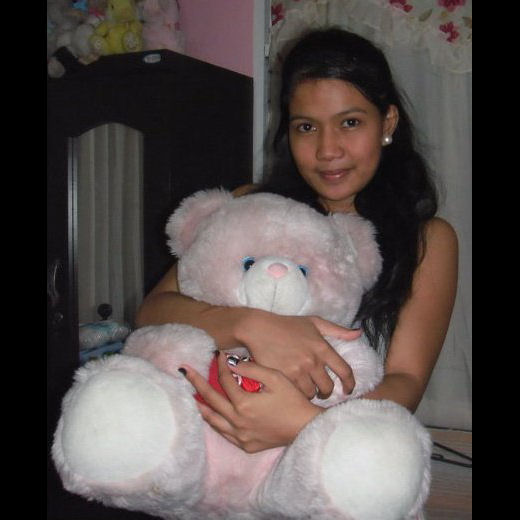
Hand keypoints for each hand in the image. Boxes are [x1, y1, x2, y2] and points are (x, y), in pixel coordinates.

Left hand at [181, 353, 323, 452]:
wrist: (306, 428)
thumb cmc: (293, 400)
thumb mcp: (275, 378)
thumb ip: (252, 369)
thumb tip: (230, 361)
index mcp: (244, 404)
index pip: (225, 381)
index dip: (220, 365)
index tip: (217, 354)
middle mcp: (237, 421)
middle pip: (211, 399)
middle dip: (197, 383)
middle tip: (185, 371)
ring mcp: (240, 435)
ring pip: (213, 420)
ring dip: (201, 406)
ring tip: (192, 395)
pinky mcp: (246, 445)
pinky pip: (224, 433)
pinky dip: (215, 422)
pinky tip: (212, 416)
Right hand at [235, 310, 359, 398]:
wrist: (258, 329)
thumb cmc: (287, 325)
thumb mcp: (314, 322)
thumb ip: (338, 330)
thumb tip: (358, 334)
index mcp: (322, 347)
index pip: (345, 371)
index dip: (350, 384)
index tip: (348, 390)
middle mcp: (312, 361)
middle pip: (328, 387)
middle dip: (327, 392)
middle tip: (322, 391)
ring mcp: (297, 371)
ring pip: (311, 393)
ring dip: (311, 393)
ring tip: (306, 389)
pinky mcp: (283, 378)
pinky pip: (296, 394)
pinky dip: (297, 393)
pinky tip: (294, 389)